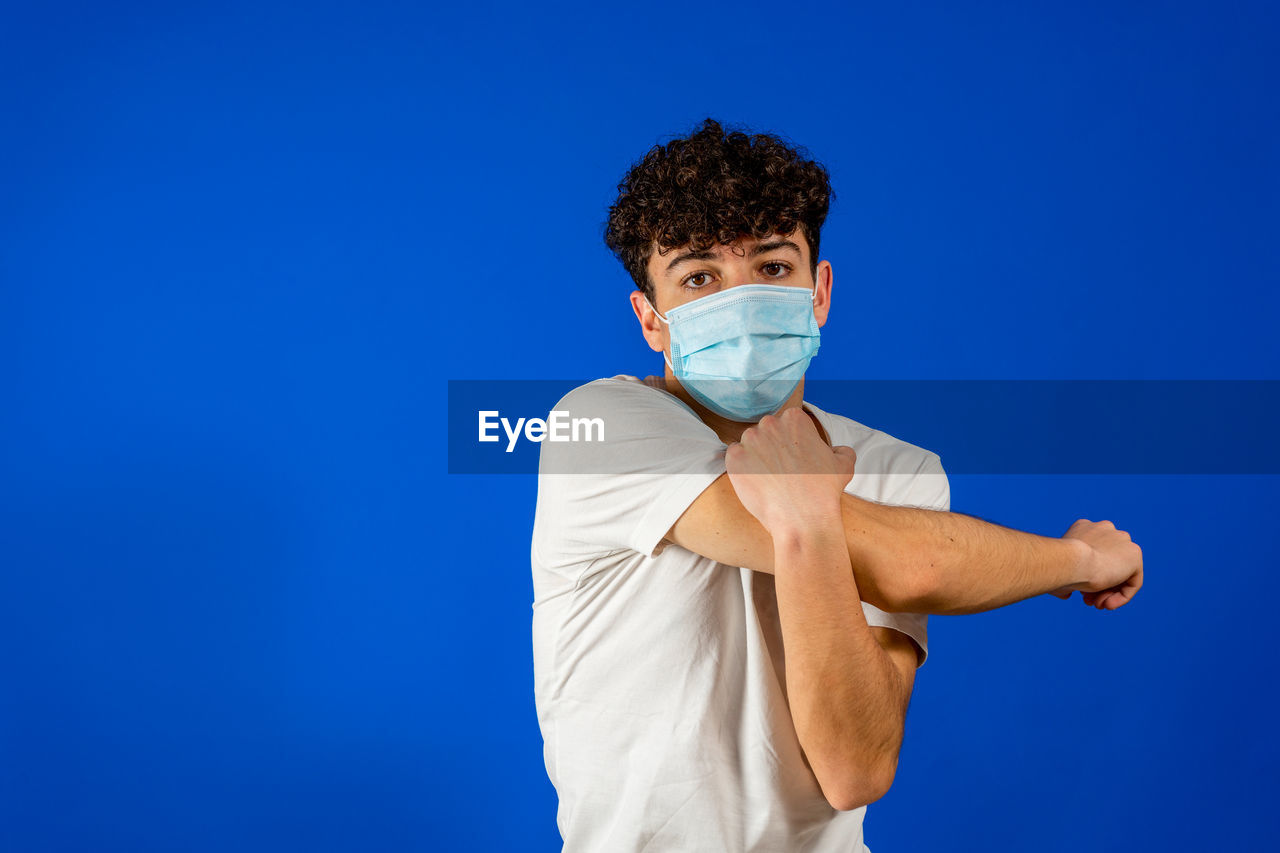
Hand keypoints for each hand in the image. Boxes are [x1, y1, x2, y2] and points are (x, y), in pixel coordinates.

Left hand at [724, 407, 856, 535]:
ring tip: (768, 479)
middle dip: (770, 448)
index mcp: (794, 419)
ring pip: (748, 444)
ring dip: (754, 458)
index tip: (792, 459)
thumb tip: (836, 450)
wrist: (803, 518)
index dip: (789, 442)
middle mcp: (770, 424)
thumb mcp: (844, 464)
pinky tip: (756, 483)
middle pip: (764, 431)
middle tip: (780, 471)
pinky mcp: (735, 458)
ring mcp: (750, 440)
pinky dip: (741, 469)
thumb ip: (840, 450)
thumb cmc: (823, 492)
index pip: (785, 423)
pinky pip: (733, 458)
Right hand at [1047, 519, 1143, 609]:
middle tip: (1088, 601)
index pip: (1092, 552)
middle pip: (1108, 562)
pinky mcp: (1134, 555)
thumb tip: (1065, 592)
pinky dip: (1122, 596)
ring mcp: (1121, 540)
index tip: (1077, 591)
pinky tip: (1108, 604)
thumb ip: (1067, 575)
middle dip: (1098, 585)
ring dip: (1109, 592)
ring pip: (1120, 573)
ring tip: (1097, 605)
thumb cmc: (1055, 567)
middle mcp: (1105, 529)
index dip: (1086, 575)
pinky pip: (1132, 581)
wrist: (1068, 561)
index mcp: (1084, 527)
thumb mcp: (1057, 569)